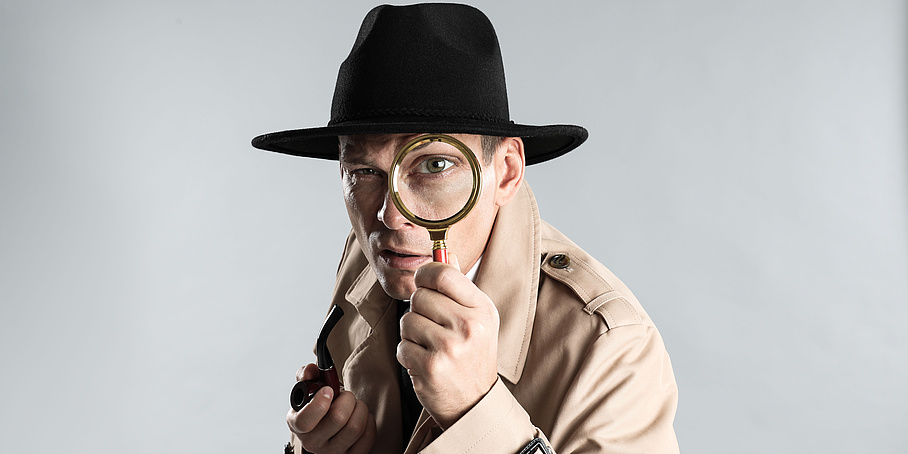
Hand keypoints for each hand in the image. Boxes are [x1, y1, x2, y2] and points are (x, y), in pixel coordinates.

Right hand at [287, 363, 375, 453]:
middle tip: (345, 396)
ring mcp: (332, 452)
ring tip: (354, 406)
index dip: (319, 404)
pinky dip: (369, 422)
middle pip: (338, 418)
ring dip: (360, 409)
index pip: (306, 421)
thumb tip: (310, 369)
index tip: (329, 390)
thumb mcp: (309, 391)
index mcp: (298, 424)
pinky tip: (361, 417)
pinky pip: (368, 436)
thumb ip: (307, 376)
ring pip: (356, 427)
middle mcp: (313, 443)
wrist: (328, 427)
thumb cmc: (320, 407)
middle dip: (347, 399)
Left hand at [397, 254, 500, 428]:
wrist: (475, 403)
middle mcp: (468, 326)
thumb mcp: (478, 319)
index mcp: (482, 309)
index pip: (443, 273)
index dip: (425, 274)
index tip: (423, 284)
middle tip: (433, 327)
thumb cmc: (473, 356)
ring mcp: (449, 348)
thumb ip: (459, 287)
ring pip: (407, 320)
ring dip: (412, 334)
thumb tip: (443, 252)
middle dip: (419, 310)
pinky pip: (401, 345)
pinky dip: (407, 354)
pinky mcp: (430, 367)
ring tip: (430, 347)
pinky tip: (425, 362)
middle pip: (419, 296)